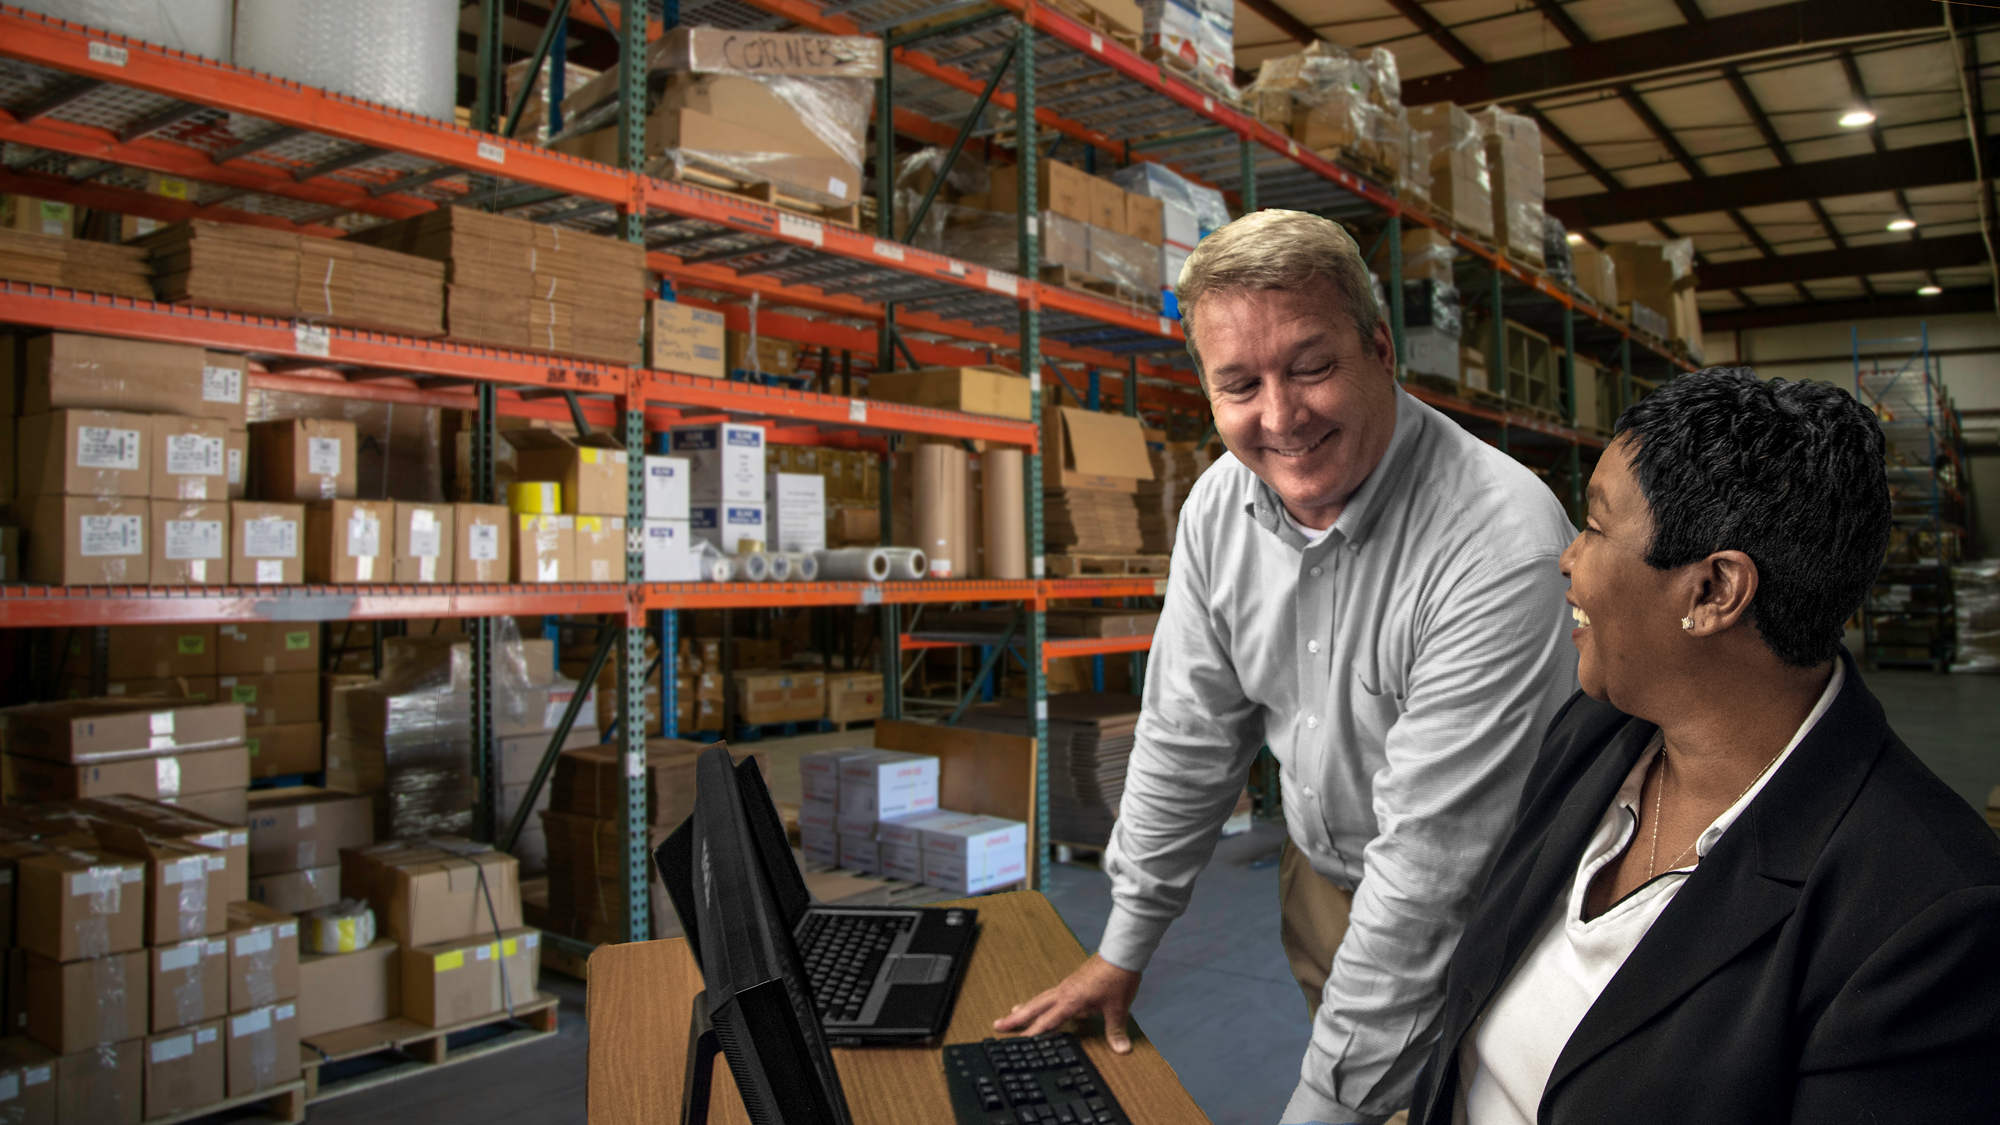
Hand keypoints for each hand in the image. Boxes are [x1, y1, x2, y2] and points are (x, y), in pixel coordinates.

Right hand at [994, 954, 1142, 1052]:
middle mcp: (1064, 992)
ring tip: (1013, 1013)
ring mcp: (1067, 985)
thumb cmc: (1117, 977)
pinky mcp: (1073, 981)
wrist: (1120, 953)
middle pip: (1034, 1007)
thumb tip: (1121, 1049)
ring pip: (1040, 999)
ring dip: (1026, 1007)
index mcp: (1071, 1000)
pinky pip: (1052, 994)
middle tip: (997, 1024)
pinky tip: (1044, 1005)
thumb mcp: (1117, 1008)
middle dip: (1016, 1018)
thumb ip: (1116, 1030)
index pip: (1047, 1022)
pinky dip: (1042, 1001)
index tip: (1018, 1042)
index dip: (1032, 1034)